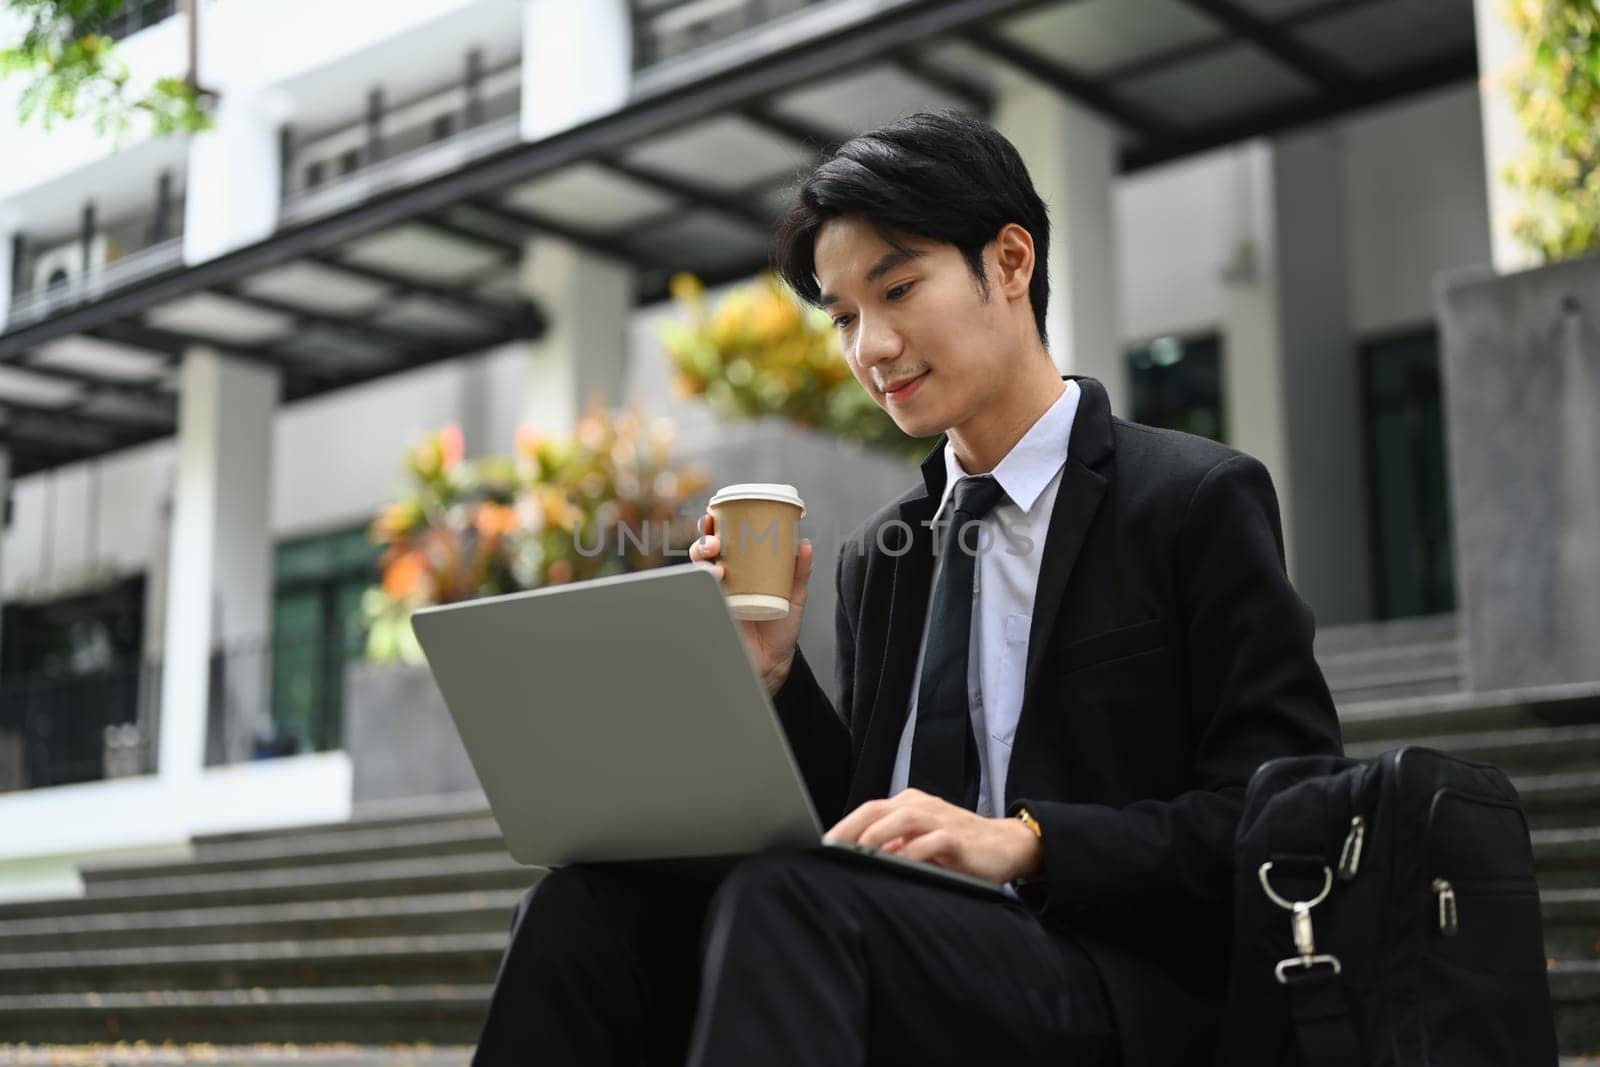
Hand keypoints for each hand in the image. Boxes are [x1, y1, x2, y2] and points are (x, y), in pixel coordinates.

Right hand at [688, 511, 813, 696]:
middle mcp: (724, 580)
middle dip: (704, 542)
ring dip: (702, 563)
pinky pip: (700, 598)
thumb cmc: (780, 627)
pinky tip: (712, 585)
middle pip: (704, 553)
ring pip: (698, 572)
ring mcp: (715, 597)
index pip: (724, 542)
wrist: (773, 663)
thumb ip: (799, 573)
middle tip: (716, 543)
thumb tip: (806, 545)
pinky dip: (701, 589)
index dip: (715, 526)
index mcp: (742, 569)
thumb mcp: (794, 596)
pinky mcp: (711, 615)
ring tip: (718, 568)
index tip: (715, 514)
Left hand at [824, 788, 1044, 884]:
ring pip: (903, 818)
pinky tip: (900, 863)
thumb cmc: (958, 845)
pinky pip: (934, 840)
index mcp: (910, 804)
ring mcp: (941, 819)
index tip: (824, 845)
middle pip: (879, 808)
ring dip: (878, 835)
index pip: (869, 809)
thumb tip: (858, 859)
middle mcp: (922, 806)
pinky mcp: (959, 838)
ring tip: (859, 852)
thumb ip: (894, 846)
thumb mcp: (920, 842)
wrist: (1007, 845)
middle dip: (852, 827)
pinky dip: (915, 851)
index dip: (845, 825)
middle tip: (832, 848)